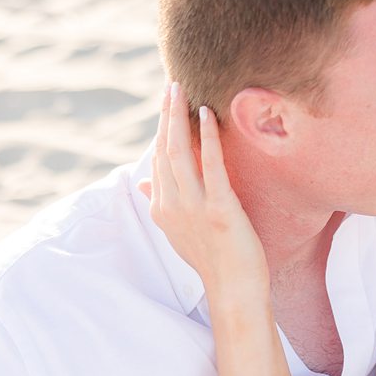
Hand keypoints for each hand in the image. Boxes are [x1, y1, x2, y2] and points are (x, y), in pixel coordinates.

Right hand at [138, 83, 268, 304]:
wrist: (234, 289)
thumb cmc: (213, 259)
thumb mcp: (180, 231)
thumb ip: (161, 202)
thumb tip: (141, 181)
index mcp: (162, 208)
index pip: (157, 159)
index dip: (161, 129)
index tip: (166, 103)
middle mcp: (172, 205)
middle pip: (164, 151)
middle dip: (165, 116)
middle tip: (170, 85)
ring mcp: (194, 207)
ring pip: (180, 153)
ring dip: (179, 118)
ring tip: (180, 91)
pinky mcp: (219, 209)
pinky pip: (211, 166)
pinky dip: (208, 138)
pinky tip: (207, 114)